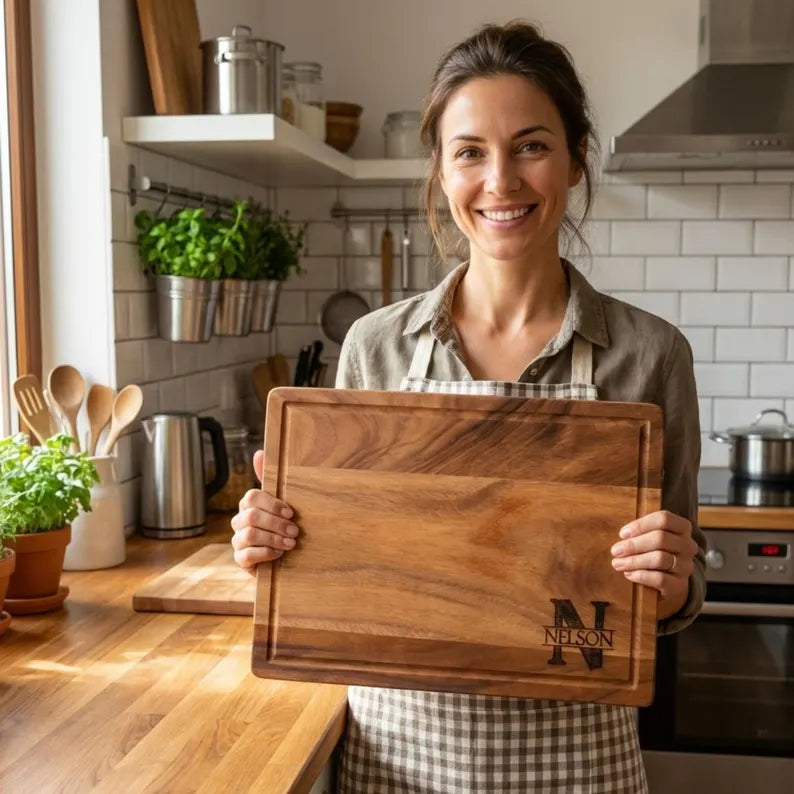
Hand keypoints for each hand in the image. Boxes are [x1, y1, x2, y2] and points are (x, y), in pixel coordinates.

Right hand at [230, 449, 299, 575]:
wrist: (285, 556)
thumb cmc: (283, 525)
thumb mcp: (282, 502)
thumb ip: (270, 478)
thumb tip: (259, 452)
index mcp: (249, 505)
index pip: (252, 497)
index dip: (272, 504)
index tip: (291, 512)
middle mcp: (239, 521)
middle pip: (252, 516)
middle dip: (276, 523)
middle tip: (295, 531)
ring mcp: (238, 540)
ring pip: (249, 534)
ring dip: (273, 538)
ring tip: (291, 543)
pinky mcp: (240, 559)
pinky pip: (246, 555)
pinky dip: (266, 553)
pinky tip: (279, 553)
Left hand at [610, 510, 697, 619]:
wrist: (667, 582)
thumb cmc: (652, 551)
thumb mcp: (648, 537)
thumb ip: (638, 531)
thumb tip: (621, 535)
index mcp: (681, 528)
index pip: (664, 519)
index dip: (640, 525)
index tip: (622, 534)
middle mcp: (688, 545)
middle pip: (661, 539)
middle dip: (633, 545)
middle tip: (615, 550)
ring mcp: (686, 566)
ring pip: (660, 559)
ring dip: (634, 561)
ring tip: (617, 563)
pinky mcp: (680, 585)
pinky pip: (660, 579)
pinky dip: (641, 575)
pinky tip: (629, 574)